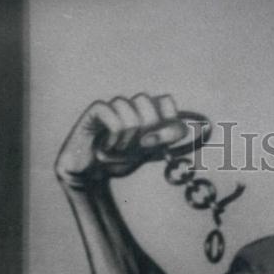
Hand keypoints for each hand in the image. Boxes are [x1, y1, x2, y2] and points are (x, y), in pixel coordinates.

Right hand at [56, 93, 187, 187]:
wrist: (92, 174)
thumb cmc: (120, 159)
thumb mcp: (150, 151)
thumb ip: (166, 138)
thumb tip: (180, 129)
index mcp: (147, 113)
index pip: (166, 101)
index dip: (166, 120)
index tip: (162, 141)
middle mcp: (130, 106)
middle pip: (146, 100)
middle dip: (145, 127)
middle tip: (139, 146)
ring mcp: (112, 107)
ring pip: (127, 105)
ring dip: (127, 134)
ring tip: (120, 147)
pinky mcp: (95, 111)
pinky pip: (109, 111)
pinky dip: (113, 133)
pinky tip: (108, 145)